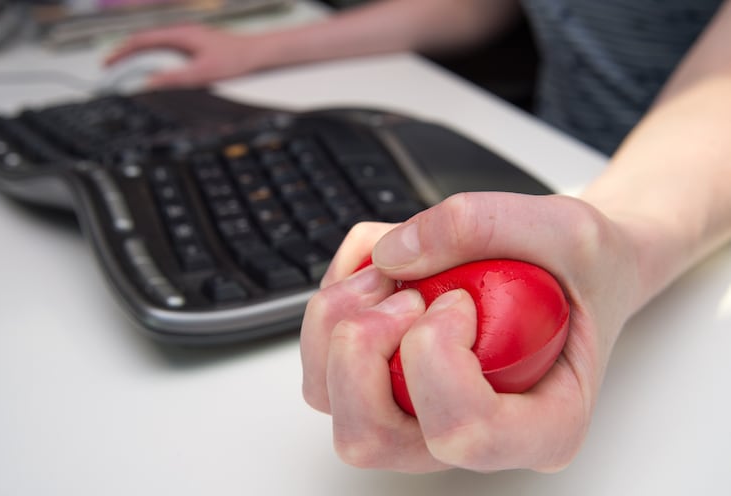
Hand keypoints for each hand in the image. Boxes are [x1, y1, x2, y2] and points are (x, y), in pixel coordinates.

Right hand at [104, 24, 269, 87]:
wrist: (256, 53)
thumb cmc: (234, 60)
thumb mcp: (202, 73)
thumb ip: (174, 79)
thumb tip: (149, 84)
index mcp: (179, 34)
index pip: (141, 41)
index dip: (121, 52)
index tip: (107, 63)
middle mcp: (181, 32)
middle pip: (145, 40)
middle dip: (125, 53)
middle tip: (110, 68)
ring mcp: (188, 37)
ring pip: (155, 44)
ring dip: (138, 55)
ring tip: (125, 69)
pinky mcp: (195, 43)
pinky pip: (166, 48)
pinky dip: (153, 56)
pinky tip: (153, 67)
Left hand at [300, 192, 641, 472]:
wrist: (575, 270)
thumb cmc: (585, 269)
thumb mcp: (567, 228)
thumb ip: (484, 225)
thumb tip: (389, 254)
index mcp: (540, 427)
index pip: (463, 433)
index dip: (437, 357)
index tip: (459, 299)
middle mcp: (470, 436)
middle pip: (370, 436)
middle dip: (364, 348)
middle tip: (406, 290)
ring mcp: (419, 413)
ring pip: (329, 401)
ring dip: (336, 325)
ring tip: (385, 273)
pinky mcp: (385, 381)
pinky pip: (321, 358)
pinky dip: (333, 301)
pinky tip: (378, 269)